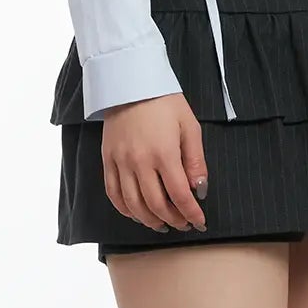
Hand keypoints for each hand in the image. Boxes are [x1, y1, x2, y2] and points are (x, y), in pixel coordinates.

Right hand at [101, 93, 208, 232]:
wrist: (130, 83)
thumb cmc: (164, 102)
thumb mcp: (189, 127)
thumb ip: (195, 160)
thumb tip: (199, 189)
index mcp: (164, 153)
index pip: (179, 195)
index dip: (191, 213)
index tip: (200, 222)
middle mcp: (140, 162)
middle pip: (156, 204)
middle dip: (173, 220)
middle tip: (183, 224)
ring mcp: (120, 162)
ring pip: (133, 204)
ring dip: (149, 220)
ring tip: (162, 224)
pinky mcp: (107, 159)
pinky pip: (113, 193)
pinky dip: (125, 209)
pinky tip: (136, 213)